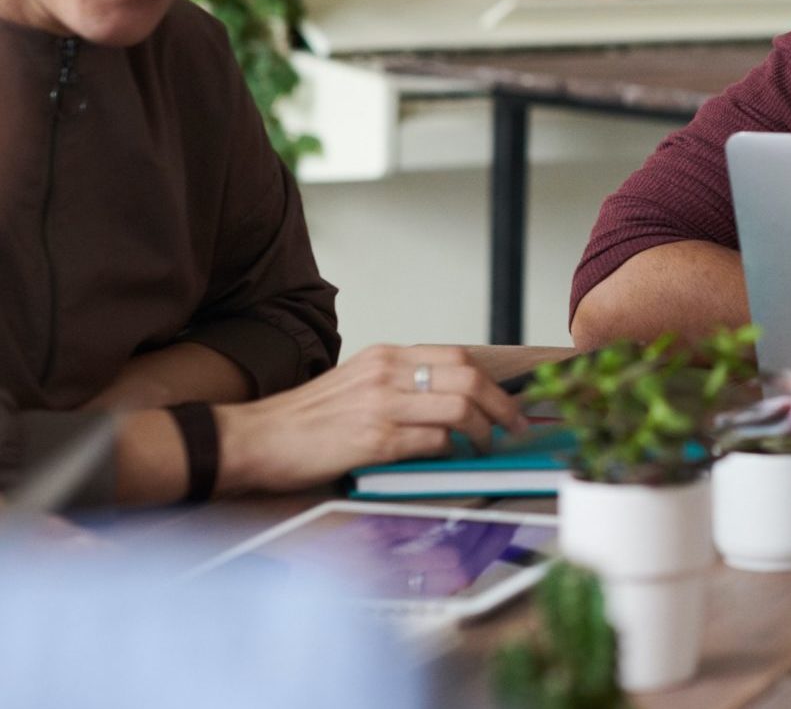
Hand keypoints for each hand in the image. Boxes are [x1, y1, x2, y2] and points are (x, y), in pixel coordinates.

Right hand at [214, 345, 524, 494]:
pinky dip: (449, 450)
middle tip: (513, 426)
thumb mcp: (356, 382)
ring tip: (486, 446)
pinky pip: (432, 441)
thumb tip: (448, 401)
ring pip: (459, 408)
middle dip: (502, 406)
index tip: (507, 401)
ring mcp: (382, 405)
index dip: (491, 381)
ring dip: (483, 431)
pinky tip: (448, 458)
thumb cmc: (303, 420)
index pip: (457, 356)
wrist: (253, 439)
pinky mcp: (374, 440)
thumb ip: (399, 384)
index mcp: (385, 356)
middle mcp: (387, 373)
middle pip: (470, 378)